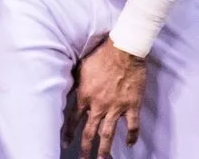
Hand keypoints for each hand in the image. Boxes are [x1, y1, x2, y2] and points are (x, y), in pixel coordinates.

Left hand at [62, 37, 147, 158]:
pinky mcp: (131, 105)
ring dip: (105, 149)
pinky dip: (131, 136)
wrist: (123, 50)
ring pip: (108, 134)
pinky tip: (130, 144)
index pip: (73, 119)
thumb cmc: (101, 55)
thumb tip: (67, 88)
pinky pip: (132, 126)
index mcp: (85, 96)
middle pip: (90, 131)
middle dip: (85, 147)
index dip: (69, 132)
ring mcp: (116, 107)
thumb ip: (76, 82)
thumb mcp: (81, 67)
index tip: (66, 143)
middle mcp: (98, 105)